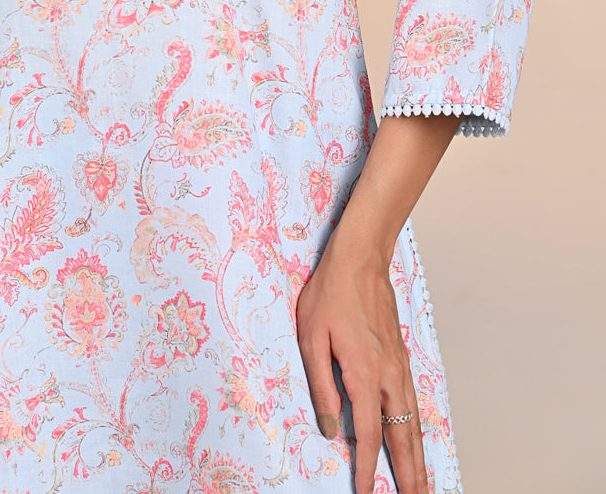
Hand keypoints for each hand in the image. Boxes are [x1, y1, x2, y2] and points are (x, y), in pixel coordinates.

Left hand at [296, 235, 425, 493]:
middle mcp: (389, 377)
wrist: (359, 261)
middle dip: (409, 475)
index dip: (366, 468)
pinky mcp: (401, 360)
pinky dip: (418, 432)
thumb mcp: (311, 338)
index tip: (365, 493)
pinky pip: (413, 405)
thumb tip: (330, 427)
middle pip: (402, 437)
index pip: (367, 434)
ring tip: (421, 486)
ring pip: (413, 424)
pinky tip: (416, 442)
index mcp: (364, 374)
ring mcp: (399, 368)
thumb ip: (320, 386)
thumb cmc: (330, 295)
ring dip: (418, 459)